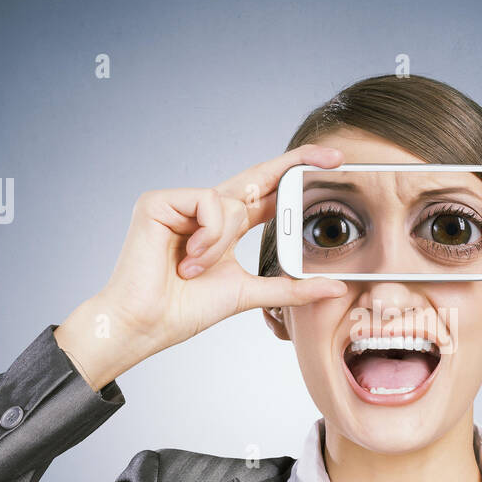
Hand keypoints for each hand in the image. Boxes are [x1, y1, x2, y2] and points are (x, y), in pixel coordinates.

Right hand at [55, 144, 348, 389]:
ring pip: (230, 201)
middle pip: (257, 175)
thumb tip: (335, 287)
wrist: (146, 324)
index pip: (268, 192)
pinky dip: (207, 234)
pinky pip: (206, 203)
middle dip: (296, 163)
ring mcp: (181, 202)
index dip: (297, 175)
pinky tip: (188, 258)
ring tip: (197, 268)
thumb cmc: (186, 310)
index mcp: (225, 226)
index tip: (333, 164)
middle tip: (334, 157)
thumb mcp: (250, 293)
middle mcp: (205, 209)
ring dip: (223, 240)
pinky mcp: (158, 201)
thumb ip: (291, 288)